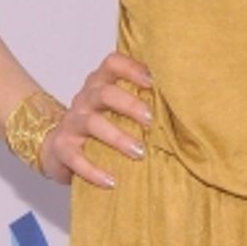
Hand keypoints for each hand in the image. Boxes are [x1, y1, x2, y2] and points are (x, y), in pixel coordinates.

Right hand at [37, 51, 152, 186]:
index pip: (112, 64)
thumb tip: (187, 108)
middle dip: (130, 105)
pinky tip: (111, 181)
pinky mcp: (62, 148)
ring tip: (139, 152)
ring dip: (118, 138)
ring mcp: (72, 123)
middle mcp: (85, 99)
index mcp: (100, 84)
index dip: (131, 68)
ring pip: (92, 123)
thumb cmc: (100, 126)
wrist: (59, 148)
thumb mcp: (117, 109)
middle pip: (104, 93)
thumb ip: (141, 102)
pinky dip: (94, 171)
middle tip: (151, 121)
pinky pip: (76, 158)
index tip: (153, 81)